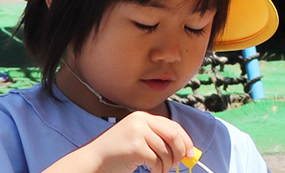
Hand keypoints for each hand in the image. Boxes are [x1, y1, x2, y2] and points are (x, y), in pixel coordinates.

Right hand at [78, 111, 194, 172]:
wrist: (94, 160)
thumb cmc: (117, 154)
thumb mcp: (139, 140)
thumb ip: (159, 140)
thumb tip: (186, 150)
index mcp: (142, 117)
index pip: (172, 126)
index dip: (184, 140)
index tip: (190, 153)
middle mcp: (140, 121)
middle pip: (173, 135)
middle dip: (180, 152)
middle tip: (178, 164)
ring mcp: (137, 132)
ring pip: (166, 151)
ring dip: (167, 165)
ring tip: (160, 170)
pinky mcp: (135, 146)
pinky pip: (157, 160)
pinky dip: (158, 169)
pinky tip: (151, 171)